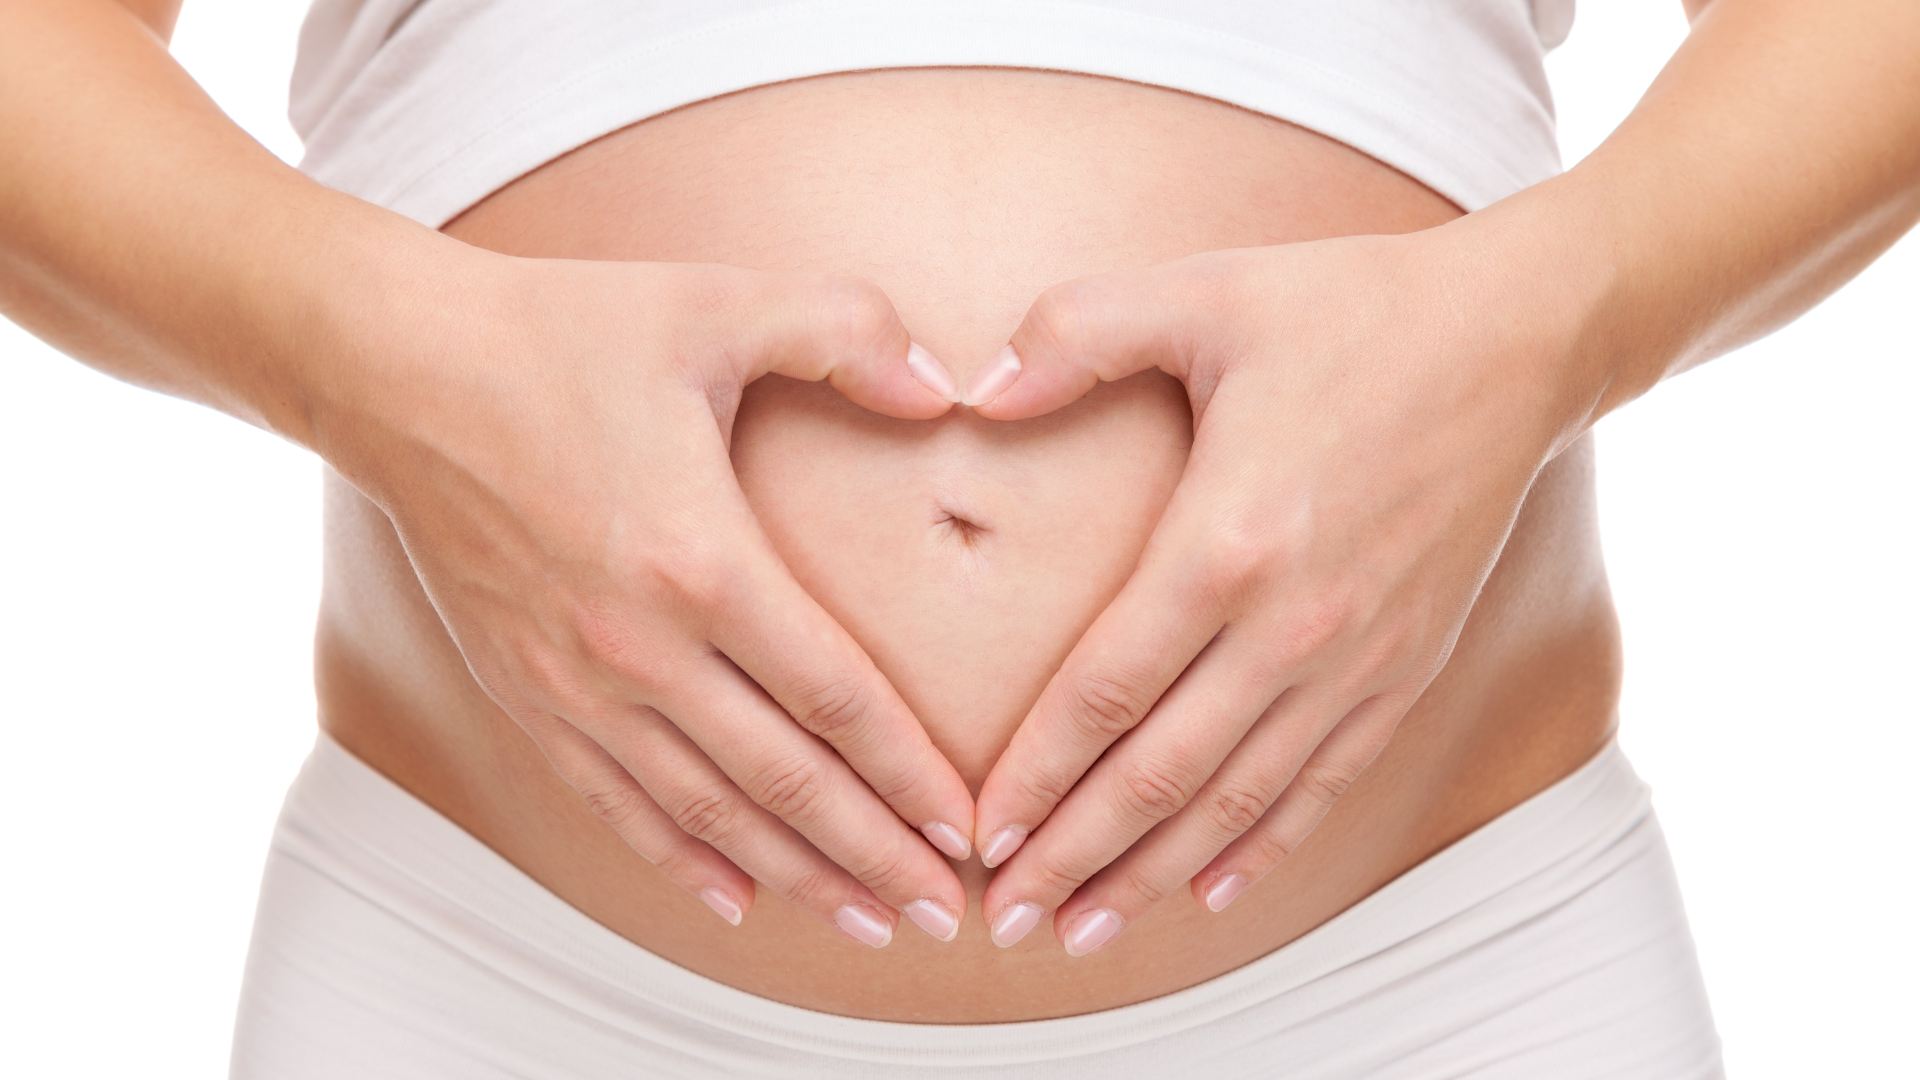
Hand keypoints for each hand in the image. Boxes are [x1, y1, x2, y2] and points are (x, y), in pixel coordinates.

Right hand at [316, 254, 976, 945]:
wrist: (398, 370)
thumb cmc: (561, 330)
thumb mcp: (717, 301)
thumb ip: (846, 332)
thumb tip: (945, 388)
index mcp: (699, 559)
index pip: (833, 695)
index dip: (907, 769)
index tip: (967, 824)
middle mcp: (636, 644)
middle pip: (781, 781)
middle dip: (872, 854)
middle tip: (944, 913)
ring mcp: (573, 680)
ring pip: (704, 812)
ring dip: (793, 874)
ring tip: (865, 922)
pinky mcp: (524, 690)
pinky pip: (613, 801)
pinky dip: (679, 858)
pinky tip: (733, 899)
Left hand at [967, 227, 1586, 953]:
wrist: (1519, 338)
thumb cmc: (1351, 308)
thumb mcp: (1204, 290)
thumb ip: (1076, 333)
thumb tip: (974, 389)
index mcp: (1227, 539)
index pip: (1104, 691)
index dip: (1036, 774)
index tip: (980, 832)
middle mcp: (1293, 624)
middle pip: (1160, 774)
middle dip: (1075, 855)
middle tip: (1009, 919)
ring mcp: (1357, 658)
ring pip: (1236, 800)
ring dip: (1152, 874)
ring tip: (1085, 929)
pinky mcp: (1408, 668)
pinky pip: (1323, 784)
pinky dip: (1261, 847)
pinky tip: (1208, 891)